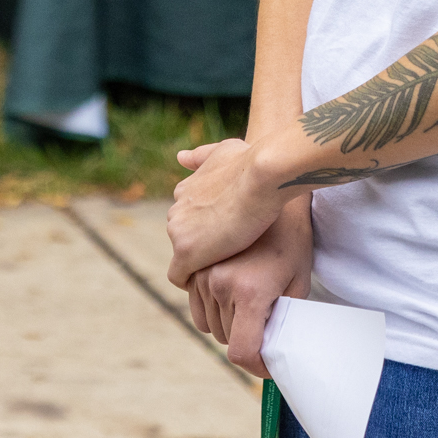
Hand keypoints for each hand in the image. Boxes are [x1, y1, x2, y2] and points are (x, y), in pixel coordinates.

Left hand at [167, 135, 288, 285]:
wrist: (261, 176)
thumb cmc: (252, 162)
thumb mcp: (224, 151)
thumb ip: (202, 156)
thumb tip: (181, 157)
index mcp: (185, 192)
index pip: (189, 220)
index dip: (207, 231)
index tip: (226, 237)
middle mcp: (176, 211)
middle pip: (185, 239)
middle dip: (204, 247)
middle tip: (232, 256)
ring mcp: (178, 232)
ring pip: (184, 257)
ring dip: (202, 264)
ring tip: (228, 271)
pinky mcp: (187, 252)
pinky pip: (180, 277)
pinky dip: (193, 282)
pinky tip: (215, 286)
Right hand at [187, 204, 311, 377]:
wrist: (269, 182)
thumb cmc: (292, 233)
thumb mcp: (297, 279)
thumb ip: (282, 316)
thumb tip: (271, 345)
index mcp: (249, 293)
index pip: (242, 352)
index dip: (256, 366)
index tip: (268, 365)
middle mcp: (219, 284)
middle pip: (223, 335)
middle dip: (242, 336)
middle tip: (263, 324)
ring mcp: (202, 269)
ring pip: (204, 317)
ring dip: (223, 318)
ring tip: (247, 303)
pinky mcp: (192, 255)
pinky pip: (192, 293)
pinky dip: (208, 297)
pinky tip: (230, 283)